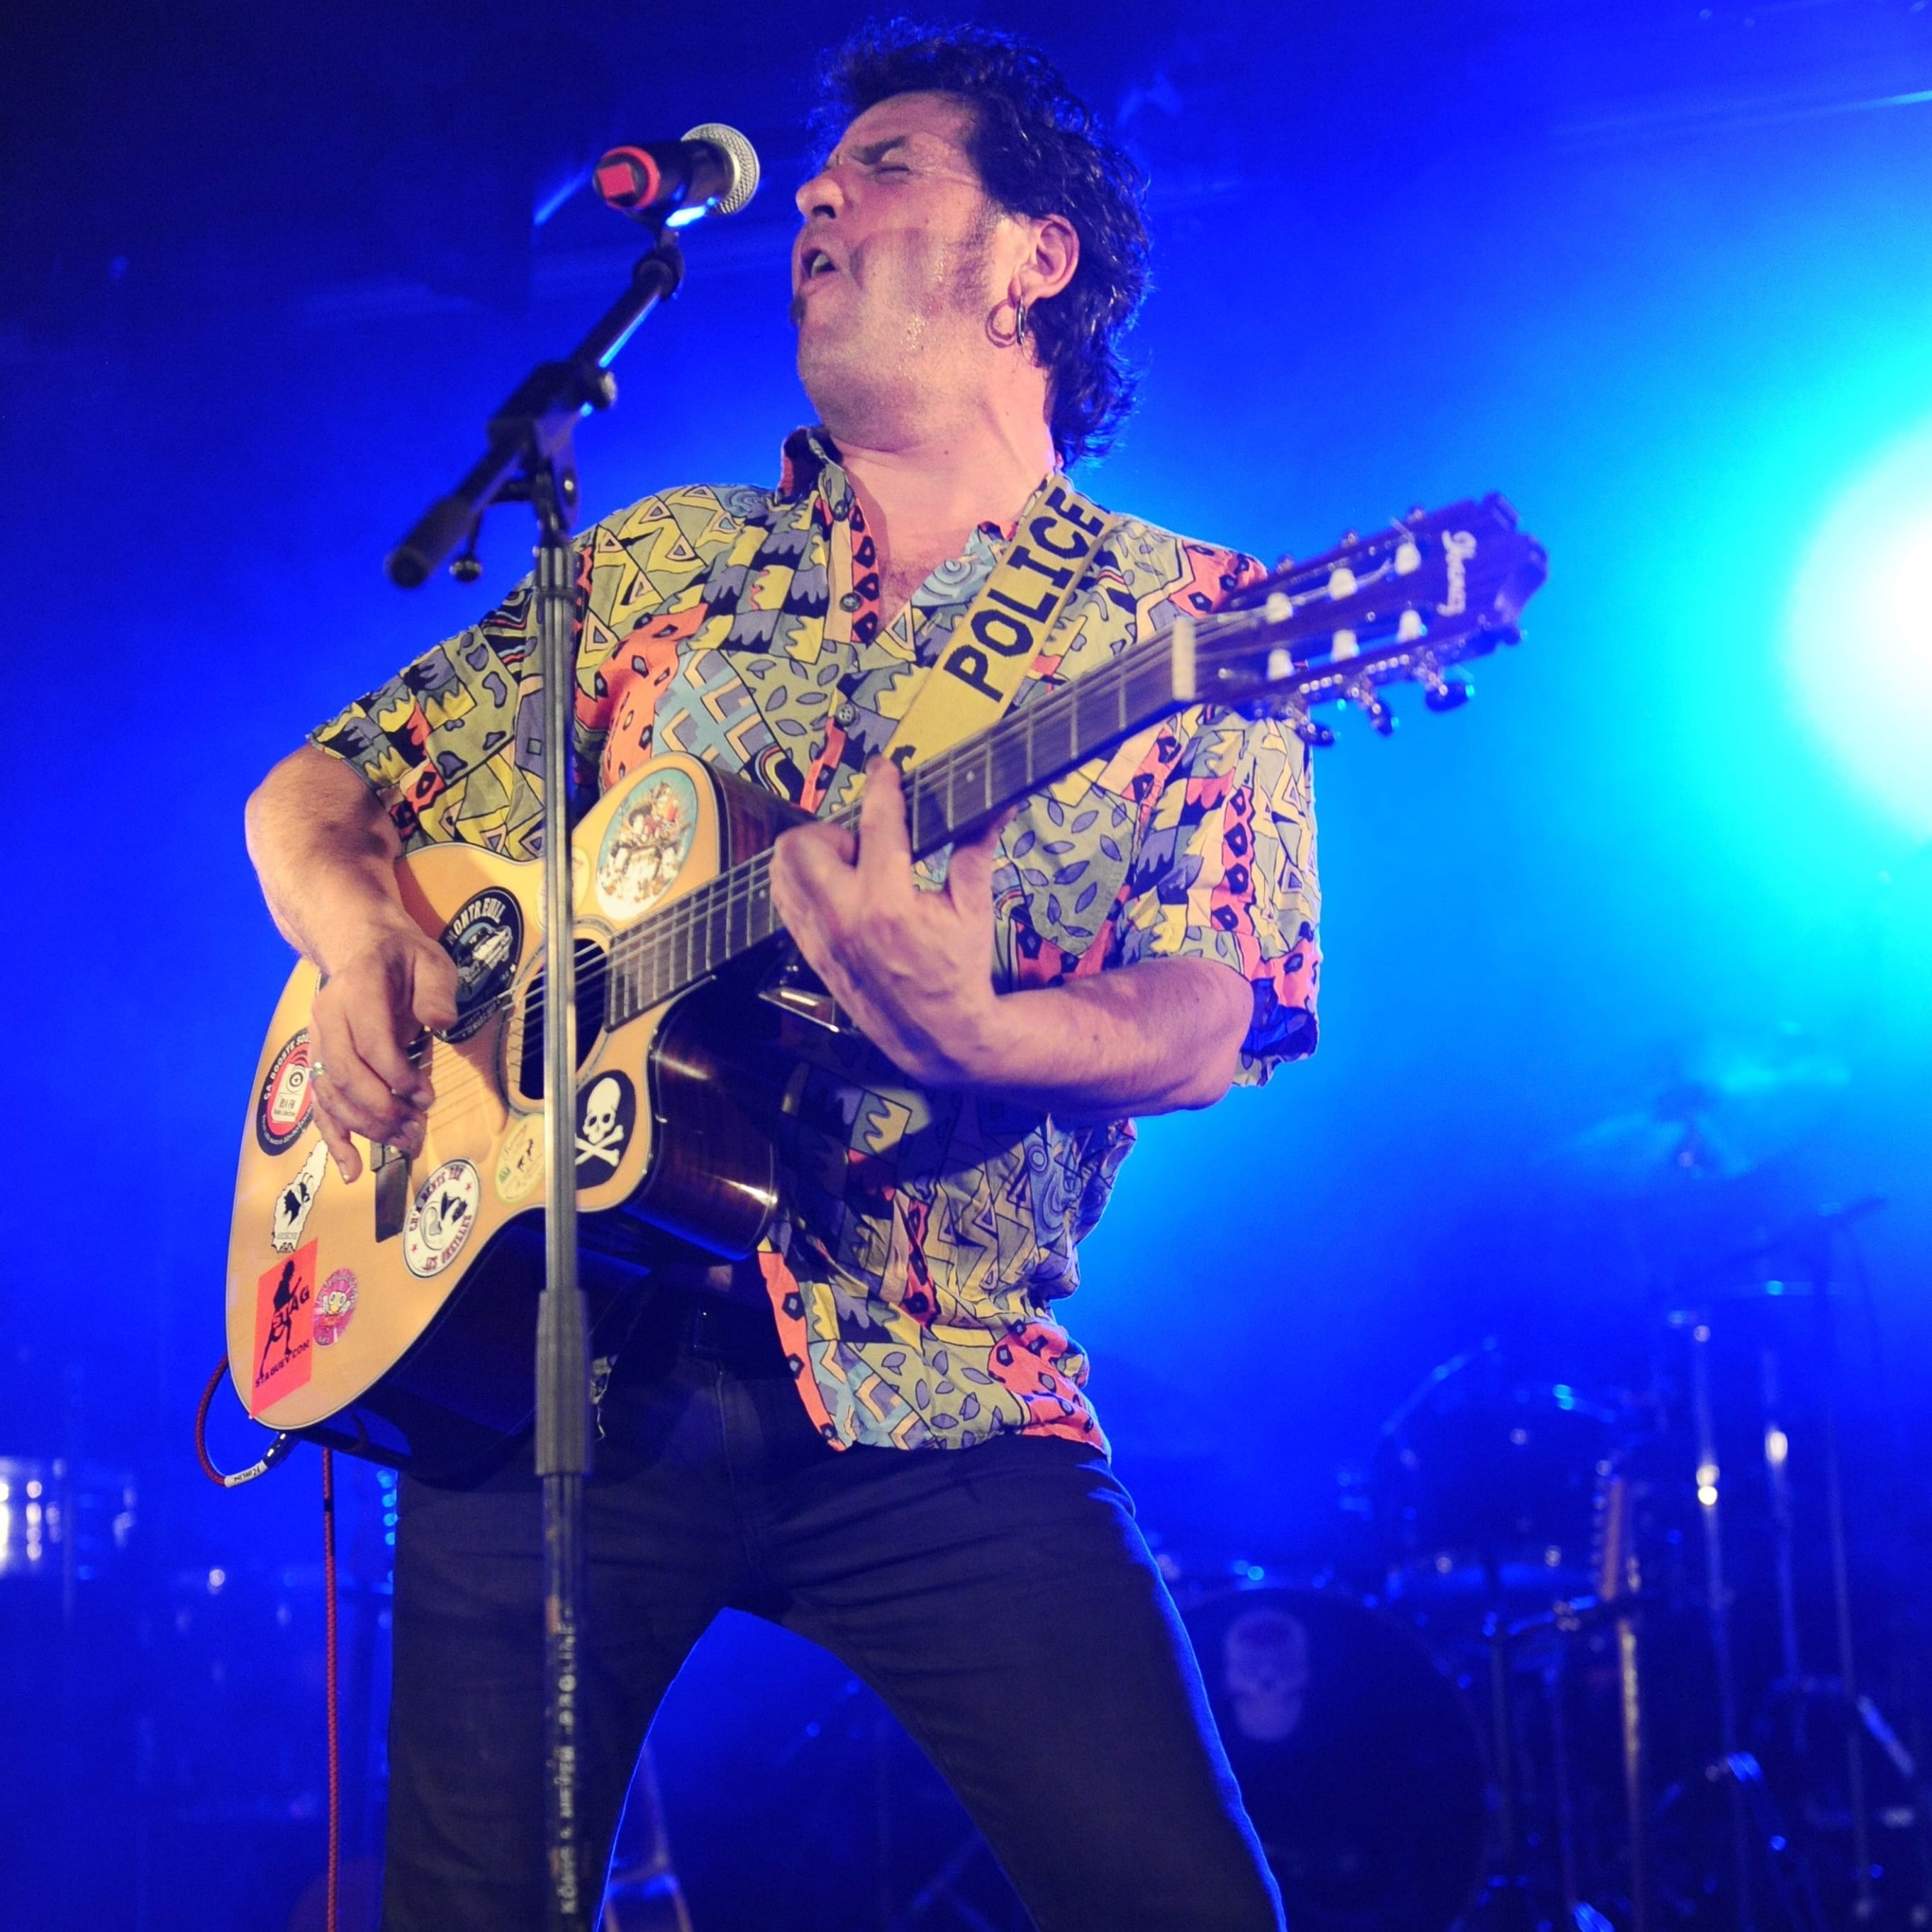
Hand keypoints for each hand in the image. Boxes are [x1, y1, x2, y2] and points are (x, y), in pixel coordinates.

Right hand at [307, 915, 458, 1181]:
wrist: (358, 944)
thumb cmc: (401, 956)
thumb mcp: (430, 960)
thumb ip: (436, 989)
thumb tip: (440, 1022)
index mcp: (357, 990)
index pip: (370, 1043)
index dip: (397, 1075)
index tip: (426, 1096)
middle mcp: (327, 1018)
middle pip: (346, 1075)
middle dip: (382, 1109)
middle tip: (417, 1127)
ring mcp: (317, 1041)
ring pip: (330, 1094)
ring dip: (365, 1126)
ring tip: (404, 1142)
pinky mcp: (317, 1061)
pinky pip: (319, 1104)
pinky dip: (333, 1138)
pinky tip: (350, 1169)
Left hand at [768, 759, 1008, 1088]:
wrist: (936, 1034)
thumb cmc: (958, 971)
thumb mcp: (973, 910)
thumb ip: (975, 851)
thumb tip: (997, 805)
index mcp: (888, 903)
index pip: (877, 824)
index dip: (883, 787)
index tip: (885, 768)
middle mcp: (844, 917)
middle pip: (803, 842)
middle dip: (832, 831)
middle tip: (865, 845)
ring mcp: (820, 936)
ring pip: (782, 869)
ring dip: (811, 855)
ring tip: (850, 869)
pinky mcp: (809, 951)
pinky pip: (784, 899)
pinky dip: (801, 883)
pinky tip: (836, 889)